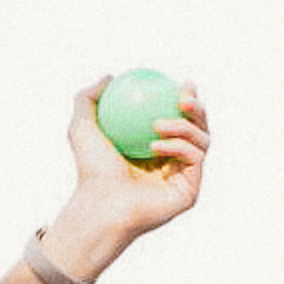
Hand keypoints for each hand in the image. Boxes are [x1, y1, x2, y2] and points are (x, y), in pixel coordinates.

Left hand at [42, 78, 209, 283]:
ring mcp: (184, 178)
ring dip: (184, 126)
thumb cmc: (89, 171)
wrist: (99, 206)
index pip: (179, 117)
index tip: (179, 82)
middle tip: (184, 95)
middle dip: (198, 107)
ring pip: (201, 140)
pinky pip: (194, 160)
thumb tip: (109, 77)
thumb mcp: (82, 127)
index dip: (186, 97)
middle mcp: (174, 162)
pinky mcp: (190, 192)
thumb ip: (88, 99)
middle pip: (199, 127)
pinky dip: (178, 147)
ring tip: (159, 123)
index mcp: (157, 146)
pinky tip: (158, 143)